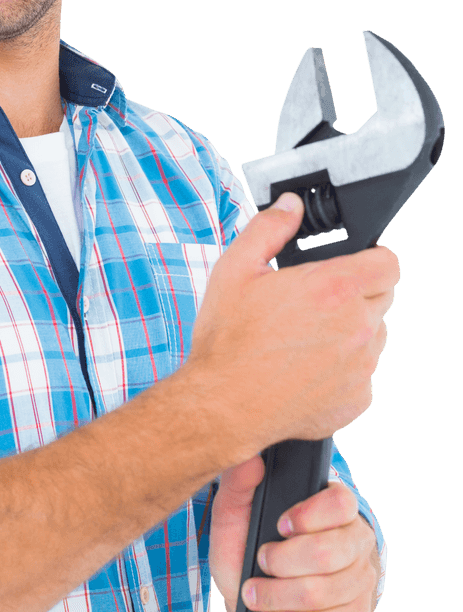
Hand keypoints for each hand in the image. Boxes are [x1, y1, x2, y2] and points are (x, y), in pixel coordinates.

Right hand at [189, 191, 398, 452]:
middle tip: (313, 305)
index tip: (350, 268)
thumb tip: (290, 206)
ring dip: (350, 333)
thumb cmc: (227, 341)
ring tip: (304, 340)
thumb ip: (268, 228)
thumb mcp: (235, 270)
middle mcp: (357, 327)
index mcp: (333, 289)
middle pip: (382, 299)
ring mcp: (362, 367)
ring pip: (373, 338)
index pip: (388, 263)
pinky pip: (362, 376)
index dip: (370, 260)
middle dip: (355, 296)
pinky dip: (342, 371)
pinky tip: (304, 370)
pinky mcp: (358, 400)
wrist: (223, 405)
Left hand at [210, 456, 380, 611]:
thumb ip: (238, 485)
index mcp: (334, 506)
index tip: (279, 525)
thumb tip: (251, 459)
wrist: (250, 598)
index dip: (308, 516)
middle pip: (329, 552)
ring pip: (323, 593)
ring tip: (255, 594)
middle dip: (281, 562)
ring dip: (277, 596)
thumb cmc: (246, 547)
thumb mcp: (233, 515)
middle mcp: (356, 541)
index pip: (341, 503)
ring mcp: (361, 582)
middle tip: (260, 561)